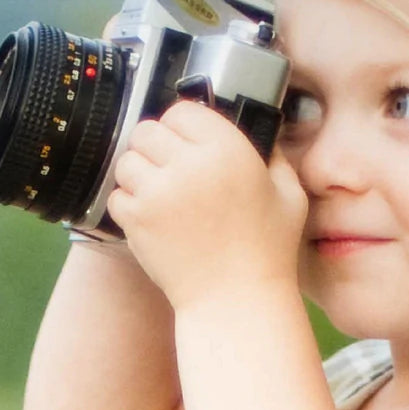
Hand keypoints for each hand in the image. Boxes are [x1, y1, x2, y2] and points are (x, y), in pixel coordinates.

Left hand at [107, 101, 307, 310]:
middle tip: (173, 167)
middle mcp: (189, 165)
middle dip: (158, 146)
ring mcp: (157, 192)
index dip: (186, 125)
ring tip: (163, 192)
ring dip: (141, 172)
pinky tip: (156, 216)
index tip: (193, 141)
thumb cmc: (268, 250)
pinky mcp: (136, 219)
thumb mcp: (290, 195)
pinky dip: (131, 202)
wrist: (236, 299)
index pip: (184, 110)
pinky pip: (118, 193)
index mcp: (229, 151)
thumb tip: (262, 136)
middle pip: (148, 129)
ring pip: (127, 159)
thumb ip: (275, 157)